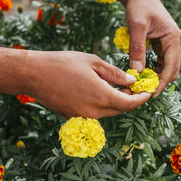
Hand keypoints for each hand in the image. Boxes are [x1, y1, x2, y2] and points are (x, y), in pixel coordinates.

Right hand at [26, 51, 150, 117]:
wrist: (33, 74)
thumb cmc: (63, 63)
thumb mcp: (94, 62)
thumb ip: (115, 74)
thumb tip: (131, 82)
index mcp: (101, 96)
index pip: (129, 104)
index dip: (141, 99)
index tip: (147, 92)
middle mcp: (94, 112)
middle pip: (120, 110)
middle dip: (130, 100)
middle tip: (134, 87)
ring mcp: (82, 117)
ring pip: (108, 113)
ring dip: (116, 103)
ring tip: (118, 87)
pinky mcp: (73, 118)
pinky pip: (95, 113)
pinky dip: (103, 105)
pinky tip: (100, 91)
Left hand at [126, 0, 180, 97]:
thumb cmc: (139, 6)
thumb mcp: (137, 26)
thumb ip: (137, 49)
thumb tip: (137, 71)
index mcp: (174, 38)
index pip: (171, 66)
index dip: (162, 82)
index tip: (152, 94)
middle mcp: (175, 42)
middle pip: (172, 69)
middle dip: (160, 82)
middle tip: (145, 93)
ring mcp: (170, 44)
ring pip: (167, 67)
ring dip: (157, 77)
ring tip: (143, 86)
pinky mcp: (162, 45)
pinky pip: (161, 62)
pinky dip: (154, 70)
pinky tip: (143, 74)